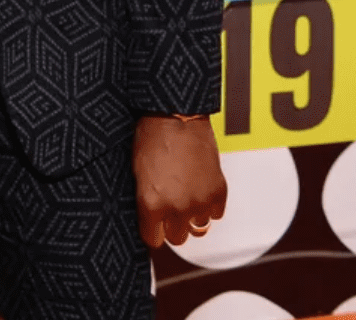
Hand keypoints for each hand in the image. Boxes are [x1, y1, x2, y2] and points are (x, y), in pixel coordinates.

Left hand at [132, 115, 226, 247]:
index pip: (153, 239)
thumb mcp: (137, 172)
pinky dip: (209, 205)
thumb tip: (149, 218)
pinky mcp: (218, 192)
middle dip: (172, 226)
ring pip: (198, 228)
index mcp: (151, 204)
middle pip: (177, 239)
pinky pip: (215, 214)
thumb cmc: (151, 136)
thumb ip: (144, 200)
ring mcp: (200, 201)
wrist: (176, 115)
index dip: (152, 230)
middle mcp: (177, 208)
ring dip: (191, 217)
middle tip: (169, 209)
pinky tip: (199, 189)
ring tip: (185, 197)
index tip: (153, 224)